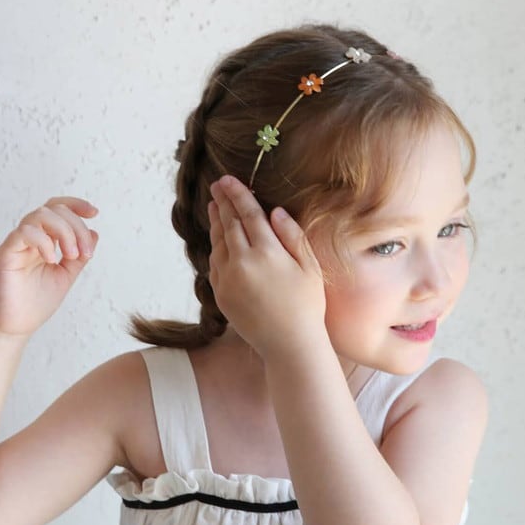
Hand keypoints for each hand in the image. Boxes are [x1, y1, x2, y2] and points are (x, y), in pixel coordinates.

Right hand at [0, 197, 98, 338]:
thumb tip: (94, 233)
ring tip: (71, 255)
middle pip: (53, 209)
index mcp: (43, 240)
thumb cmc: (36, 303)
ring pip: (39, 216)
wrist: (15, 327)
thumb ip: (79, 256)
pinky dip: (43, 241)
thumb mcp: (66, 276)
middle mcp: (28, 238)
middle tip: (84, 253)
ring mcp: (16, 244)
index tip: (94, 213)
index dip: (76, 205)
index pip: (57, 209)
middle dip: (76, 226)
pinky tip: (52, 259)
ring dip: (63, 231)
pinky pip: (23, 233)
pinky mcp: (5, 254)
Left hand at [207, 175, 325, 360]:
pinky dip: (215, 246)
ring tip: (214, 206)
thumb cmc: (307, 305)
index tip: (228, 180)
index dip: (238, 194)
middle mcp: (243, 262)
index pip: (248, 214)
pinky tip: (219, 239)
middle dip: (222, 202)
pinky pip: (215, 263)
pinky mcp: (221, 294)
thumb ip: (292, 236)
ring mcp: (228, 279)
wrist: (288, 344)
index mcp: (267, 252)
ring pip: (218, 242)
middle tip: (216, 186)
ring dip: (216, 221)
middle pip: (229, 224)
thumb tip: (274, 211)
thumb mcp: (310, 268)